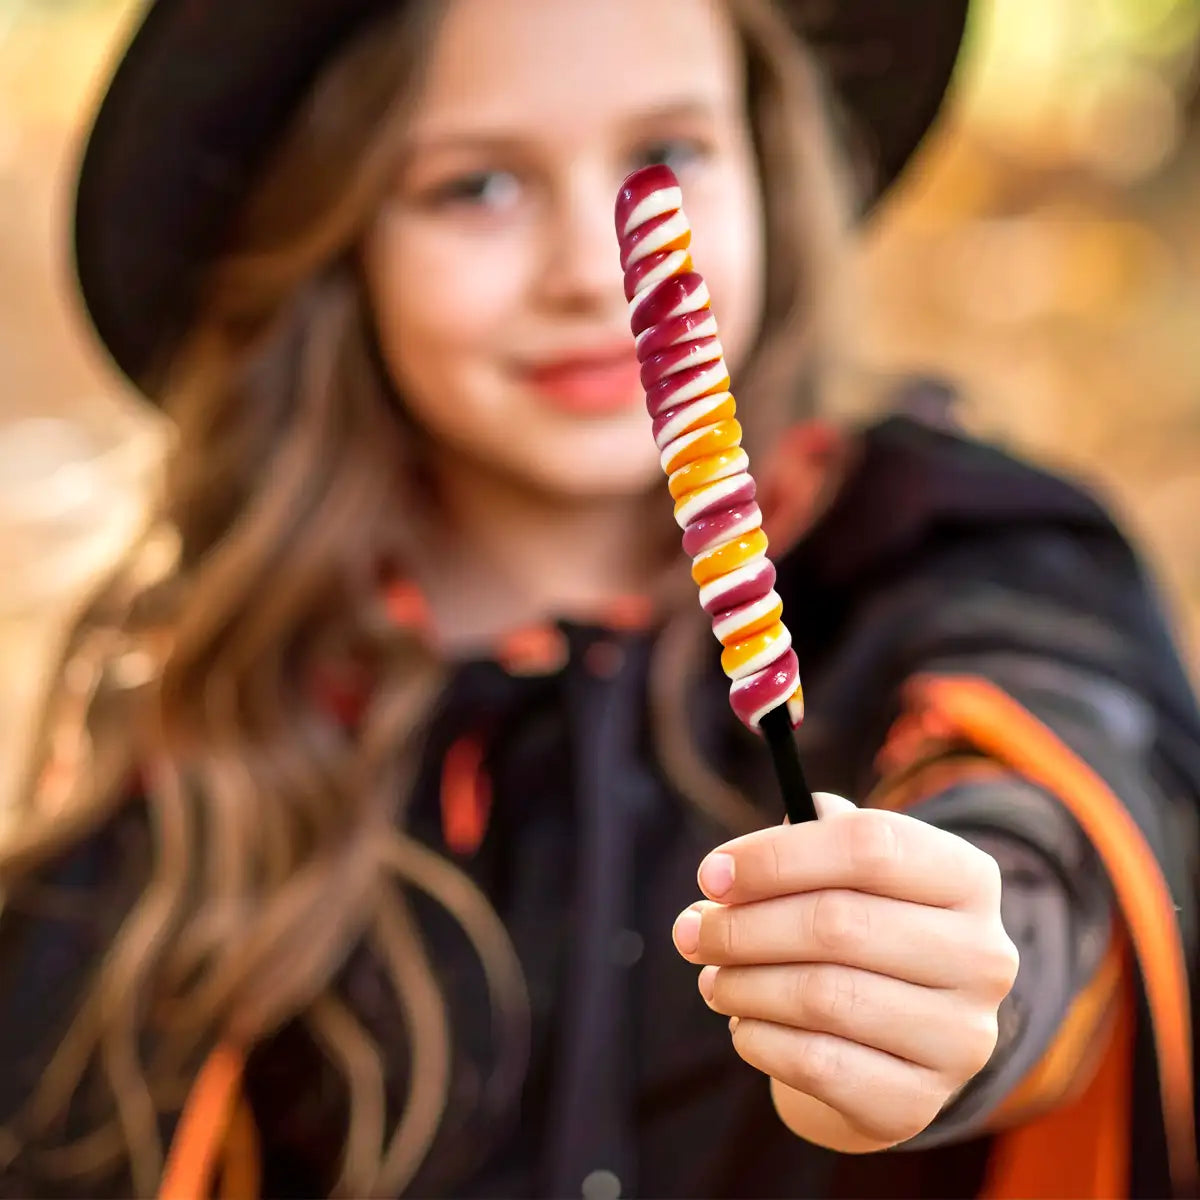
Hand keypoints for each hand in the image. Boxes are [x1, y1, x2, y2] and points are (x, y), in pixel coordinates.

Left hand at [672, 793, 1018, 1152]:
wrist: (893, 1040)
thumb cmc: (859, 928)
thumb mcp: (848, 870)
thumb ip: (805, 838)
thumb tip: (733, 865)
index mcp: (967, 878)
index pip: (870, 844)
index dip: (776, 856)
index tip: (711, 873)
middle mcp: (982, 956)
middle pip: (838, 923)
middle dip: (743, 926)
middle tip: (691, 930)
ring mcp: (959, 1037)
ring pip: (823, 996)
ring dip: (744, 983)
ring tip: (712, 977)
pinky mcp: (918, 1103)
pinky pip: (816, 1064)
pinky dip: (759, 1039)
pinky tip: (741, 1023)